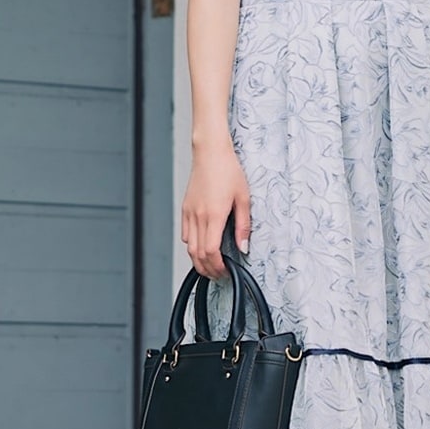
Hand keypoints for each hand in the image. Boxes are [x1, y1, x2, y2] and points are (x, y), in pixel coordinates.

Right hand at [182, 140, 251, 279]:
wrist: (210, 153)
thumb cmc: (228, 171)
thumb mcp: (244, 198)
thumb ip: (243, 226)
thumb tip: (243, 247)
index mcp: (214, 215)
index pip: (211, 251)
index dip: (217, 266)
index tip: (225, 271)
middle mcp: (199, 216)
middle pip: (198, 254)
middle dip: (208, 269)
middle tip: (218, 275)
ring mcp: (190, 213)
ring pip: (189, 247)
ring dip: (199, 260)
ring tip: (210, 266)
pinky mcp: (185, 209)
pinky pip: (186, 234)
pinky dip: (192, 246)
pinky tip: (201, 248)